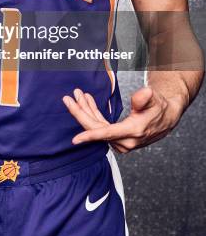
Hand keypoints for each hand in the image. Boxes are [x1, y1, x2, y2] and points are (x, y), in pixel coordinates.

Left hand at [63, 87, 182, 152]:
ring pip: (97, 126)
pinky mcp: (118, 137)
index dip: (90, 136)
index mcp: (133, 131)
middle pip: (96, 128)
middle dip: (81, 113)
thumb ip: (145, 98)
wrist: (167, 117)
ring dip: (86, 110)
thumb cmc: (160, 107)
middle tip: (68, 99)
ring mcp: (121, 140)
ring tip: (77, 95)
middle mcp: (126, 139)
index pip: (107, 134)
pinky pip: (101, 126)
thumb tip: (141, 95)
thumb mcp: (154, 99)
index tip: (76, 139)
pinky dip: (93, 113)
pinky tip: (87, 101)